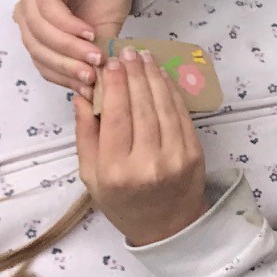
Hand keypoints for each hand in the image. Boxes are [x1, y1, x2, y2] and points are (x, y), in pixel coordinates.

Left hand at [14, 0, 135, 92]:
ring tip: (95, 56)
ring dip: (68, 48)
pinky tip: (89, 32)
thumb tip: (95, 89)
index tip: (90, 88)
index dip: (65, 77)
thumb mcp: (105, 33)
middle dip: (66, 66)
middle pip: (38, 50)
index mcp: (37, 31)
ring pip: (40, 33)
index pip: (42, 63)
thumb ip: (95, 56)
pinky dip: (69, 26)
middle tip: (92, 75)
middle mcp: (27, 15)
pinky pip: (50, 11)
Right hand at [73, 48, 208, 247]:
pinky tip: (162, 76)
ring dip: (154, 77)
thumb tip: (82, 94)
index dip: (114, 86)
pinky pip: (181, 115)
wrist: (166, 225)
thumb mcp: (90, 175)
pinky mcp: (195, 153)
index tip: (110, 63)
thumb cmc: (121, 200)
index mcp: (115, 170)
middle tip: (127, 51)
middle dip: (134, 75)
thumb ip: (86, 135)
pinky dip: (172, 92)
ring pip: (164, 107)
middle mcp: (147, 163)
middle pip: (141, 107)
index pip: (116, 117)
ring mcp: (175, 157)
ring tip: (144, 57)